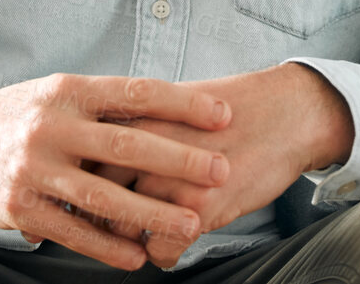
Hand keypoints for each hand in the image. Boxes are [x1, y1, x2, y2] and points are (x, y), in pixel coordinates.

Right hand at [0, 75, 232, 269]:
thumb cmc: (16, 117)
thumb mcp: (54, 96)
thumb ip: (103, 106)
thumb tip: (169, 108)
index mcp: (67, 91)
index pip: (135, 93)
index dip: (182, 104)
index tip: (222, 114)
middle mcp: (51, 127)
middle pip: (126, 145)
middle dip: (179, 159)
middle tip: (221, 169)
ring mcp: (34, 169)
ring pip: (104, 196)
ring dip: (152, 213)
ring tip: (191, 223)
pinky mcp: (20, 208)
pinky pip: (73, 231)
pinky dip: (109, 247)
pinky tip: (139, 255)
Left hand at [92, 65, 353, 267]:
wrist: (285, 113)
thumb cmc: (234, 109)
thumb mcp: (175, 105)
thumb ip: (139, 125)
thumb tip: (104, 148)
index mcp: (137, 116)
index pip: (84, 155)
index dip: (76, 180)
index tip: (74, 195)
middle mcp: (146, 146)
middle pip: (94, 193)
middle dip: (94, 216)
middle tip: (103, 226)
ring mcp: (171, 178)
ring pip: (122, 227)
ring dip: (126, 240)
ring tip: (136, 241)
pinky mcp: (200, 207)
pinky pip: (161, 249)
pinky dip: (163, 255)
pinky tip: (169, 248)